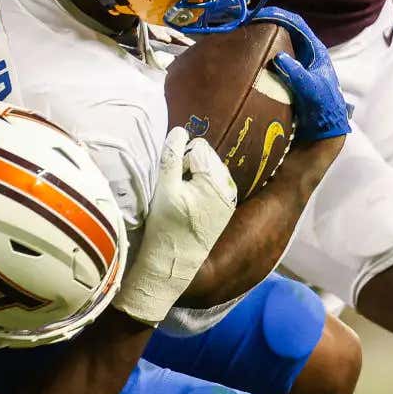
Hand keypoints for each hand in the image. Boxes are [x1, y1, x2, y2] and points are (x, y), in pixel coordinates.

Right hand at [111, 127, 237, 325]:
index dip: (181, 157)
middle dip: (191, 166)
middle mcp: (227, 189)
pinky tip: (191, 205)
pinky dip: (202, 189)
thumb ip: (172, 156)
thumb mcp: (163, 187)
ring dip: (196, 177)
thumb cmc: (165, 225)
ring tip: (182, 198)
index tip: (173, 177)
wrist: (172, 262)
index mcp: (214, 181)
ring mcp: (229, 200)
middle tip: (176, 189)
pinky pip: (214, 186)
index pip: (198, 147)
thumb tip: (179, 131)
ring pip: (210, 171)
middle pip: (207, 158)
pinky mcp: (226, 210)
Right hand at [251, 6, 352, 141]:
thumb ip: (299, 74)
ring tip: (240, 38)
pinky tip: (243, 58)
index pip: (296, 23)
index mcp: (315, 50)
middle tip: (244, 25)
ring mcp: (293, 64)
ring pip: (275, 44)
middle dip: (264, 24)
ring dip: (259, 39)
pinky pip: (269, 60)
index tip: (258, 15)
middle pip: (283, 30)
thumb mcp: (313, 90)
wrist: (323, 130)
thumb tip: (279, 58)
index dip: (279, 15)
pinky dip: (257, 56)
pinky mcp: (284, 76)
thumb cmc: (324, 107)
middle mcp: (303, 53)